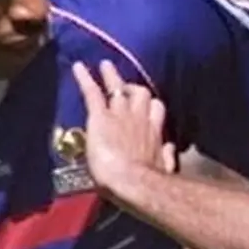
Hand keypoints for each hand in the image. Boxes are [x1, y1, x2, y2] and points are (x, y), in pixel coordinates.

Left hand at [69, 61, 177, 194]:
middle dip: (133, 87)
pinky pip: (93, 92)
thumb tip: (170, 148)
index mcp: (154, 133)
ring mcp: (120, 115)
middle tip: (124, 84)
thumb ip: (166, 156)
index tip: (145, 104)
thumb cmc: (150, 182)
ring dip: (111, 76)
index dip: (150, 106)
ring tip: (105, 66)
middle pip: (142, 94)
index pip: (156, 111)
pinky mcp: (101, 117)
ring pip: (118, 87)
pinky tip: (77, 66)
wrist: (135, 182)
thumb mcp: (165, 168)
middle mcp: (140, 119)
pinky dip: (84, 78)